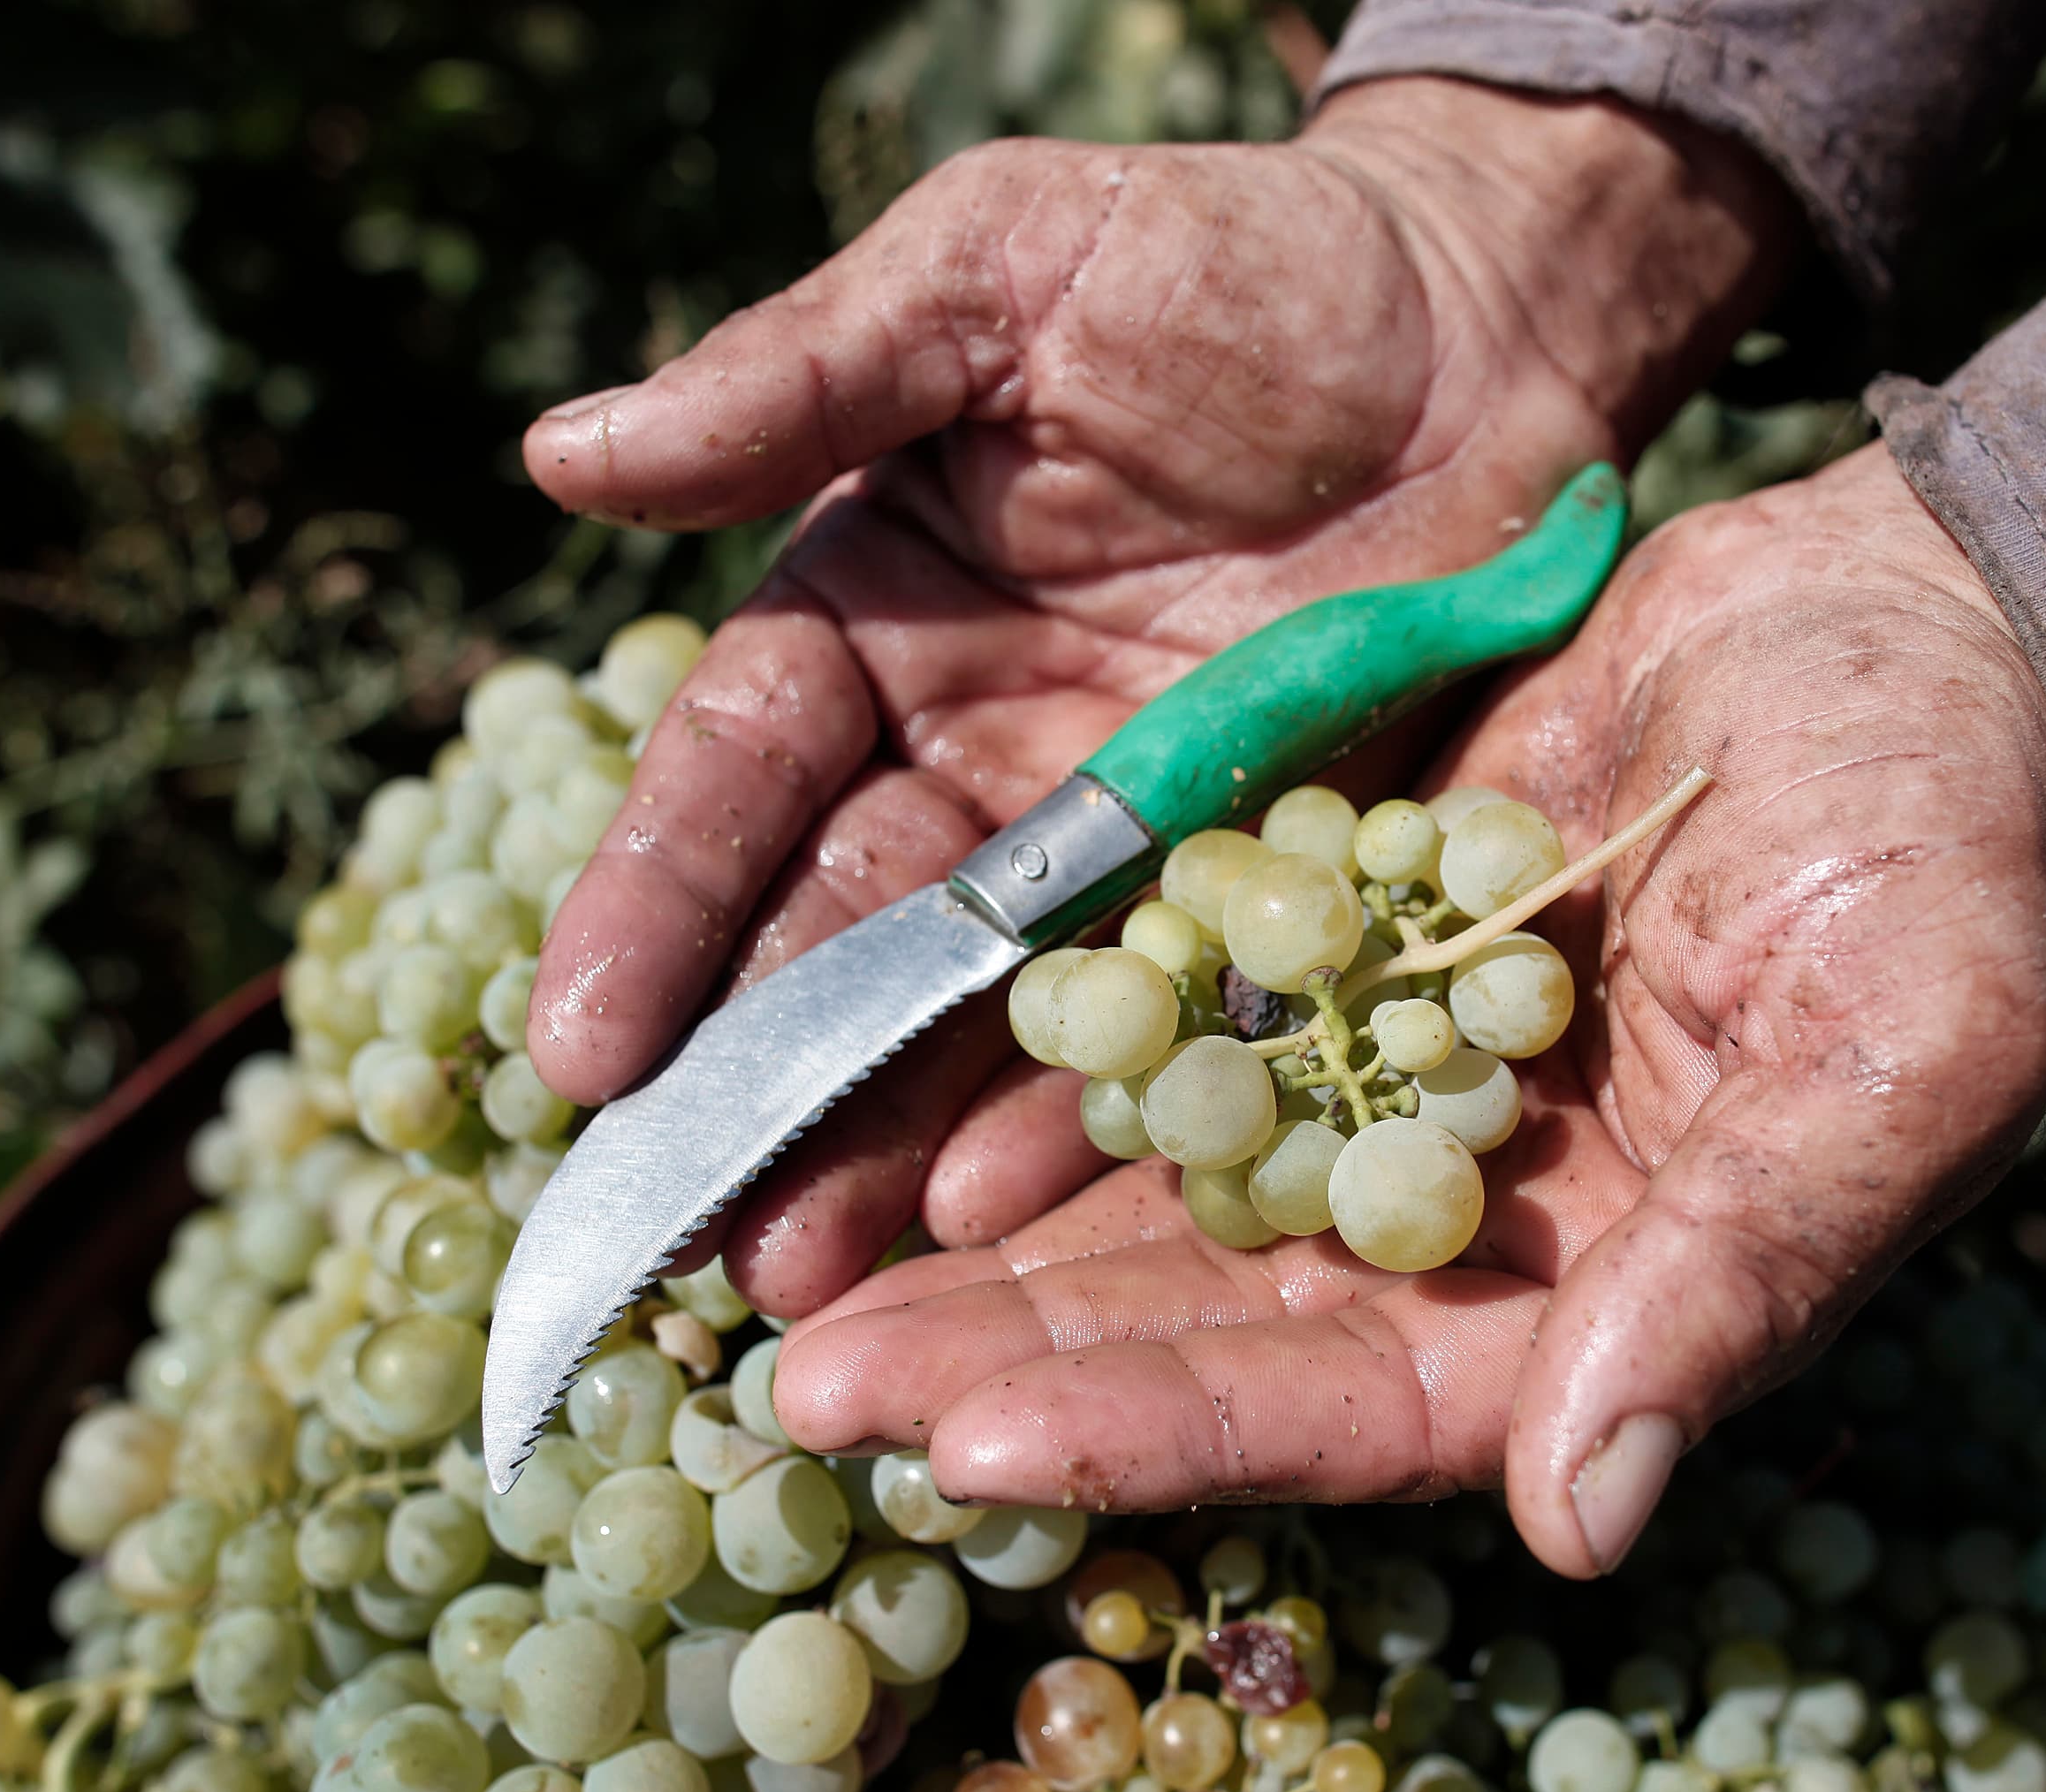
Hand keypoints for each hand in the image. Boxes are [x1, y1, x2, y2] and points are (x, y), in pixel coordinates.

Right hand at [519, 79, 1794, 1313]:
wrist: (1486, 323)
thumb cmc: (1229, 259)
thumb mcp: (1001, 270)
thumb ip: (805, 375)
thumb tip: (559, 453)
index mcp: (875, 615)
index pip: (739, 778)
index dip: (656, 909)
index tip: (577, 1051)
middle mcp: (973, 752)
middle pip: (839, 934)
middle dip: (753, 1082)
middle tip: (677, 1235)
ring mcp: (1115, 842)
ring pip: (974, 1014)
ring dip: (881, 1143)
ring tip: (802, 1279)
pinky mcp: (1257, 893)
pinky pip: (1162, 1019)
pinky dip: (1083, 1114)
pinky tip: (995, 1221)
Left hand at [771, 444, 2045, 1573]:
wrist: (1923, 625)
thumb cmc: (1959, 846)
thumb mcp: (1906, 1053)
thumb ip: (1750, 1270)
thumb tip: (1586, 1520)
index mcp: (1598, 1294)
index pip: (1353, 1405)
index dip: (1166, 1435)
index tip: (973, 1451)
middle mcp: (1465, 1222)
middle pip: (1205, 1325)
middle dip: (1009, 1360)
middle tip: (798, 1390)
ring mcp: (1381, 1081)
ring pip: (1149, 1191)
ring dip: (975, 1231)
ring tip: (782, 1263)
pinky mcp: (1329, 944)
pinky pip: (1159, 1018)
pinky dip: (1033, 1052)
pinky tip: (882, 1066)